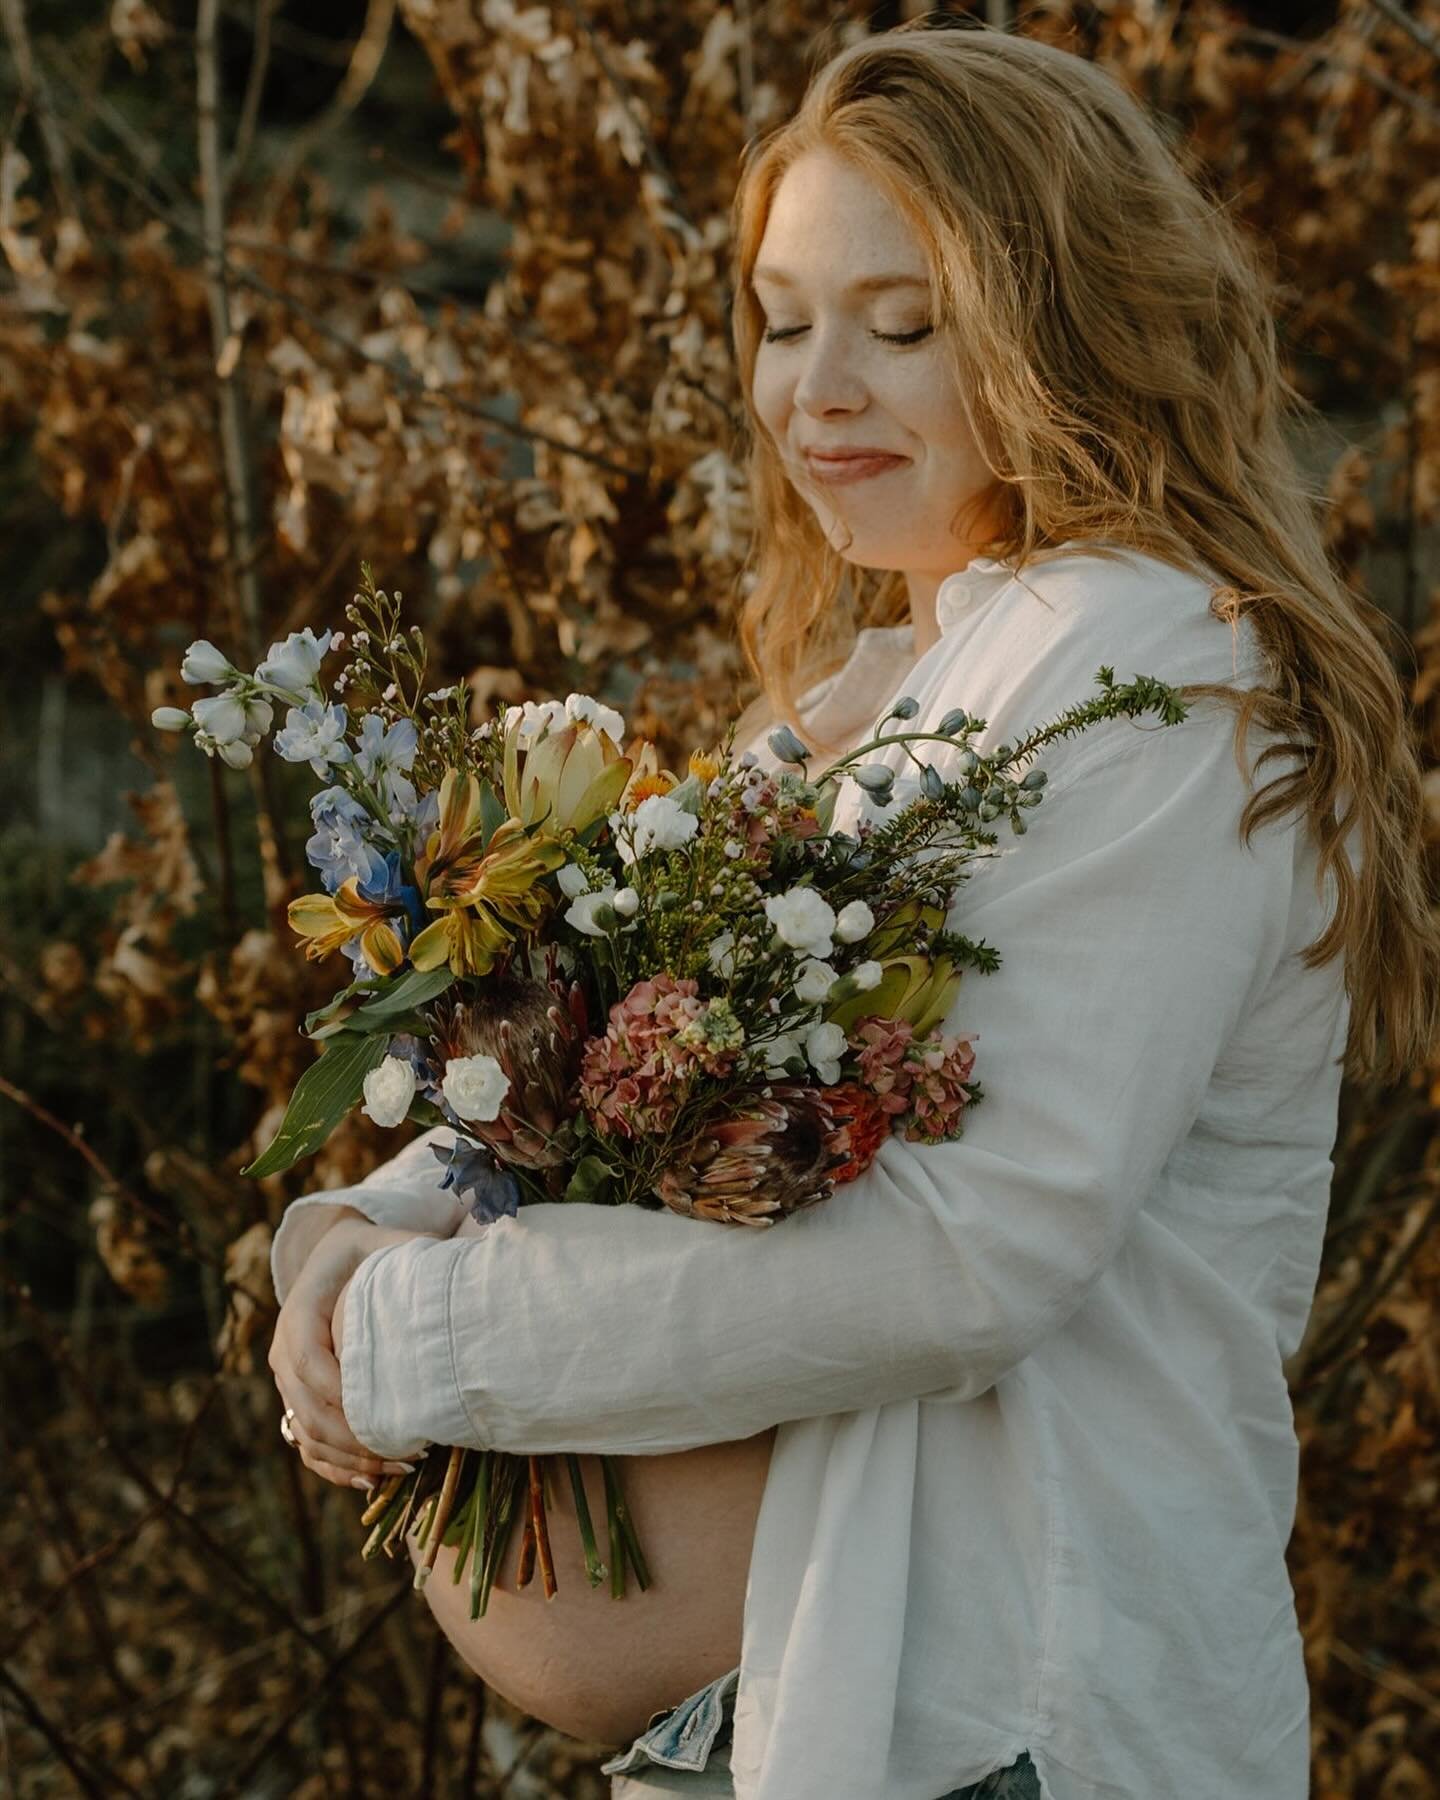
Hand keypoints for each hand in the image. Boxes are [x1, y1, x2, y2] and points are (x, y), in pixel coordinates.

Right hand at [269, 1217, 426, 1489]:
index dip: (340, 1390)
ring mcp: (287, 1381)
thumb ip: (414, 1250)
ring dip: (348, 1460)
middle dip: (352, 1439)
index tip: (385, 1412)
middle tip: (407, 1452)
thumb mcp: (387, 1243)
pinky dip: (333, 1468)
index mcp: (300, 1311)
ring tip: (400, 1469)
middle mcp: (284, 1349)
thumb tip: (462, 1263)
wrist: (334, 1258)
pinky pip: (306, 1445)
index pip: (308, 1358)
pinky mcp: (298, 1400)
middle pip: (305, 1408)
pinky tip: (371, 1482)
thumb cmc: (369, 1252)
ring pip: (305, 1434)